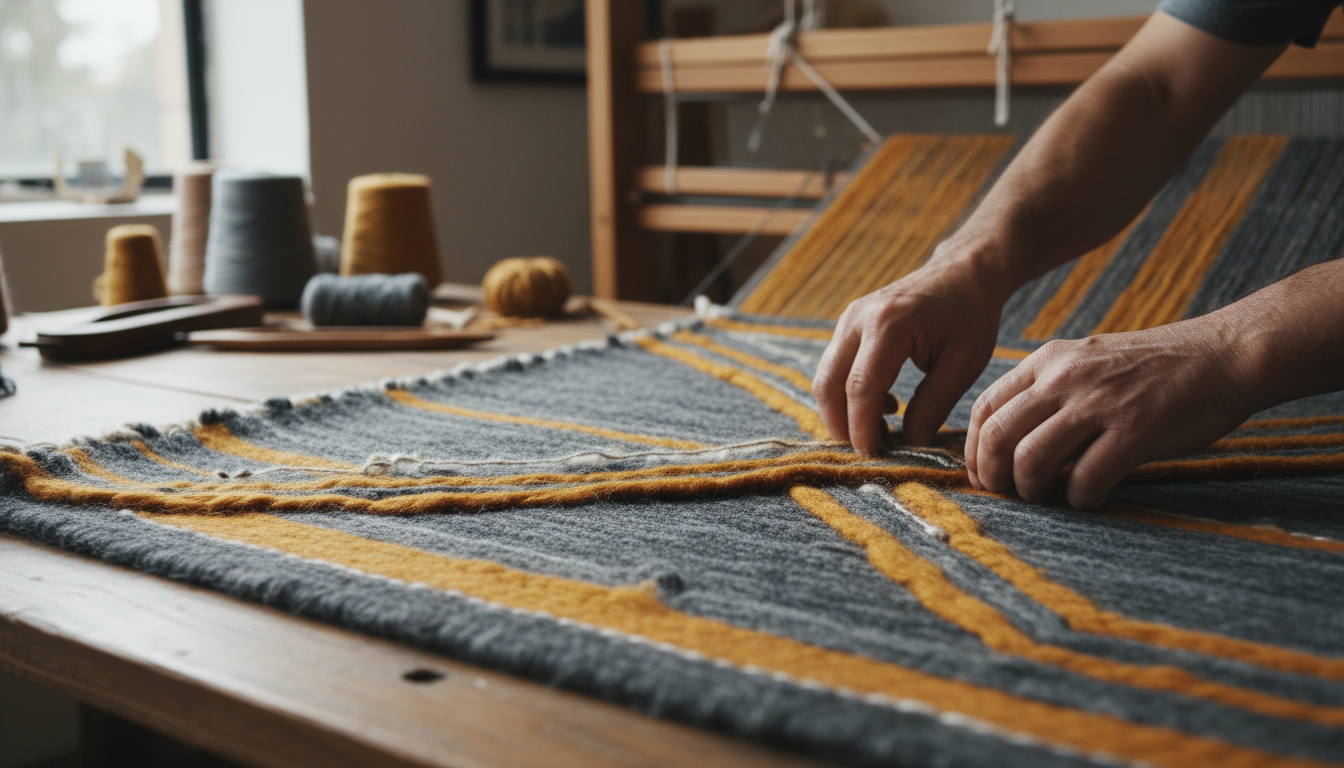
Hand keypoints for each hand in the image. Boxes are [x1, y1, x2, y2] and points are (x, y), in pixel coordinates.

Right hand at [813, 252, 1008, 454]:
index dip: (862, 427)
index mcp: (889, 325)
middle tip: (870, 451)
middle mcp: (858, 319)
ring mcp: (848, 318)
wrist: (963, 272)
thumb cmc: (970, 314)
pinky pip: (834, 366)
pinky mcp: (848, 324)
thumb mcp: (964, 363)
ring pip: (825, 377)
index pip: (860, 388)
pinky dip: (847, 393)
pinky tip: (885, 404)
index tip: (874, 455)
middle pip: (828, 384)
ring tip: (881, 430)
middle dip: (841, 424)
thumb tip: (911, 443)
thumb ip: (934, 404)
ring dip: (842, 411)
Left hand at [965, 317, 1253, 508]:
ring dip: (1031, 491)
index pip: (984, 408)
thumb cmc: (1153, 369)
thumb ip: (1047, 391)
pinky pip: (1086, 478)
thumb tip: (1007, 443)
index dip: (973, 450)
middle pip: (997, 437)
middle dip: (993, 477)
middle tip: (1007, 497)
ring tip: (1046, 499)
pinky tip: (1089, 499)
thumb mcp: (1086, 362)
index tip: (983, 476)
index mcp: (1047, 361)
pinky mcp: (1134, 430)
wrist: (1223, 355)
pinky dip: (1080, 499)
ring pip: (1031, 459)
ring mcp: (1099, 403)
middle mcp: (1064, 378)